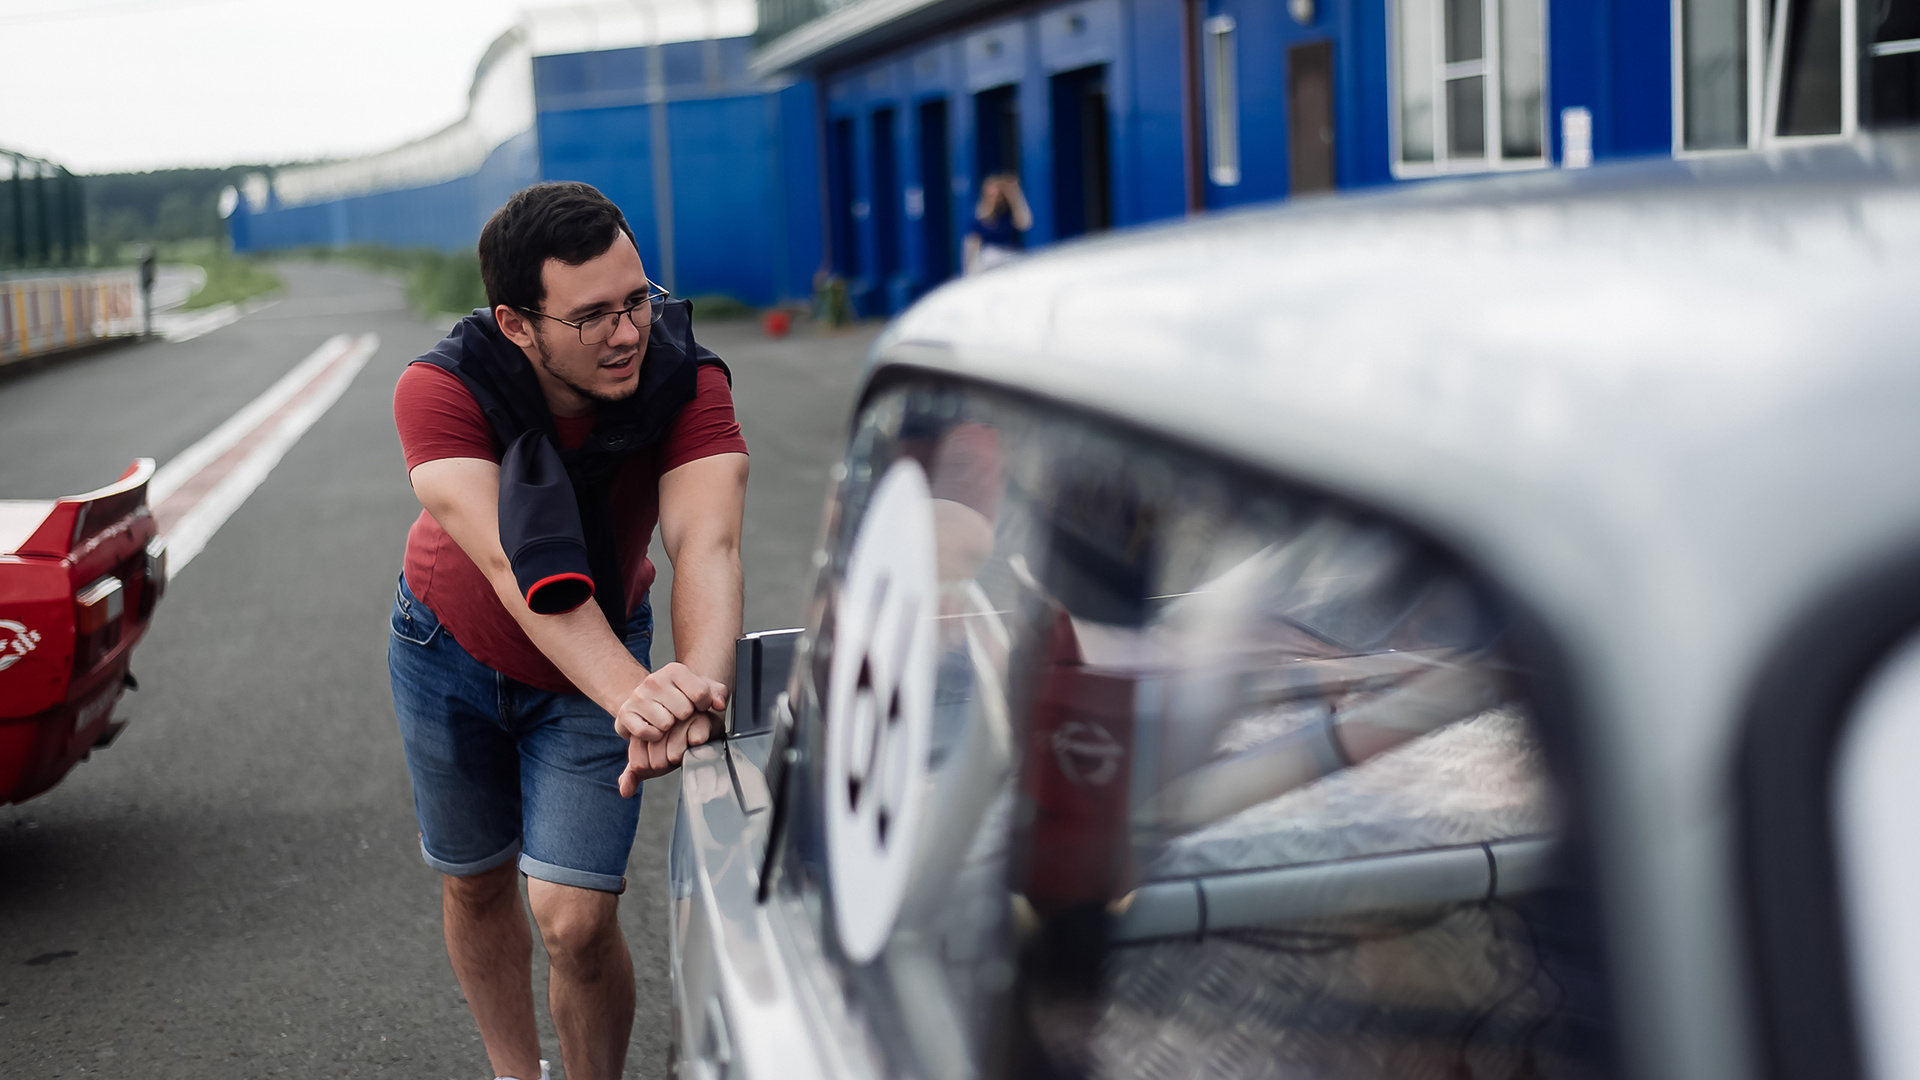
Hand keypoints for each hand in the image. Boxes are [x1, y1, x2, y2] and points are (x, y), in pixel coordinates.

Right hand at [613, 663, 726, 793]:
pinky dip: (654, 736)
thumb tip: (719, 704)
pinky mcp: (626, 713)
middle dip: (685, 717)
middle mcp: (654, 680)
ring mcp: (638, 696)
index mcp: (675, 670)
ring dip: (669, 728)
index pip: (701, 693)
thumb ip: (718, 693)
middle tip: (678, 714)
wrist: (645, 702)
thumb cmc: (677, 698)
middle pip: (684, 711)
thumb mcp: (700, 690)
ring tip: (666, 721)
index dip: (703, 705)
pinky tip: (654, 729)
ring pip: (666, 723)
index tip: (698, 705)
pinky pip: (647, 733)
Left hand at [619, 712, 715, 794]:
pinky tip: (696, 741)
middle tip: (674, 753)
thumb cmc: (673, 744)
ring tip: (685, 747)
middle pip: (656, 762)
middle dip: (667, 764)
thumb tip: (625, 791)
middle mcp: (656, 721)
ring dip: (682, 758)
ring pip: (675, 755)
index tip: (660, 756)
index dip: (651, 768)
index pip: (638, 765)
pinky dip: (697, 749)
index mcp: (639, 730)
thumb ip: (633, 775)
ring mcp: (678, 719)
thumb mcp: (650, 759)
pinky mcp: (699, 718)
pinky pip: (694, 744)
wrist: (701, 727)